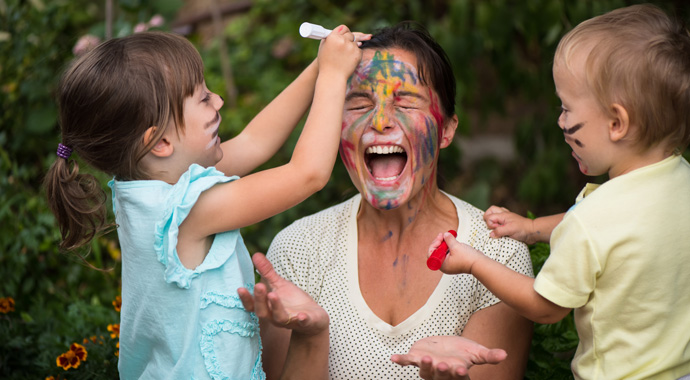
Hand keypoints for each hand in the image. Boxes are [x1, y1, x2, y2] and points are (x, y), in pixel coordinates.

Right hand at [238, 253, 327, 335]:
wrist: (313, 318)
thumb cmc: (292, 300)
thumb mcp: (279, 284)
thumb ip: (267, 272)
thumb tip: (255, 254)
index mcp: (267, 307)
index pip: (252, 305)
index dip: (246, 298)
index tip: (240, 288)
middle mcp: (275, 317)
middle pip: (263, 312)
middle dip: (260, 300)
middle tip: (258, 286)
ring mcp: (290, 320)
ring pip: (280, 318)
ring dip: (276, 307)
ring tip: (273, 294)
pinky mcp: (306, 322)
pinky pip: (303, 322)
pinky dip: (302, 320)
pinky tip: (302, 315)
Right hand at [317, 25, 366, 80]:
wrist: (332, 77)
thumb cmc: (326, 63)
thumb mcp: (323, 47)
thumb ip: (331, 38)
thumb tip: (338, 32)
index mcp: (333, 37)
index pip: (343, 28)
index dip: (344, 32)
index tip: (345, 34)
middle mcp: (342, 40)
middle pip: (350, 34)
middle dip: (349, 39)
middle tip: (345, 46)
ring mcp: (351, 47)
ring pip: (356, 42)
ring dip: (352, 48)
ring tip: (344, 57)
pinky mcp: (357, 53)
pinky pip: (359, 50)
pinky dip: (355, 54)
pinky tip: (348, 61)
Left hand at [391, 336, 506, 379]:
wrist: (445, 346)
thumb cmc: (462, 351)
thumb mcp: (476, 352)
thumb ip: (489, 356)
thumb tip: (505, 354)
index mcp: (457, 372)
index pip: (459, 375)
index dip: (460, 373)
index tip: (462, 368)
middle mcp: (441, 372)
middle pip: (441, 375)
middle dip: (441, 371)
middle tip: (443, 365)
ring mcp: (427, 367)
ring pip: (425, 371)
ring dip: (424, 366)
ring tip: (426, 358)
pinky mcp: (416, 359)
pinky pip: (407, 362)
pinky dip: (400, 360)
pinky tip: (393, 358)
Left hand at [428, 232, 483, 274]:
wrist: (480, 263)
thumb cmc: (468, 259)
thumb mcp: (456, 246)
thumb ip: (448, 239)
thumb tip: (445, 235)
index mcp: (442, 265)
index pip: (431, 254)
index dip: (434, 244)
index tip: (440, 238)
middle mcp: (445, 265)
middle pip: (437, 252)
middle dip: (440, 242)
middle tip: (444, 235)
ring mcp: (450, 263)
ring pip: (443, 251)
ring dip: (445, 243)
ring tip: (449, 237)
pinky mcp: (456, 261)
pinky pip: (449, 252)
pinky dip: (450, 246)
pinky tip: (453, 241)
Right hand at [483, 205, 535, 243]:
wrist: (533, 231)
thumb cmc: (523, 229)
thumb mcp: (510, 230)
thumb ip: (499, 231)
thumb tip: (491, 234)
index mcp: (503, 215)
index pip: (489, 217)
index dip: (490, 224)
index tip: (497, 229)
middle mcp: (504, 215)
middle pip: (490, 210)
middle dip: (488, 218)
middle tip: (493, 227)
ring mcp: (507, 218)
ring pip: (495, 212)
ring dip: (493, 219)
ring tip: (496, 226)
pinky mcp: (509, 222)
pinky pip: (500, 218)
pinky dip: (498, 221)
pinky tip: (500, 227)